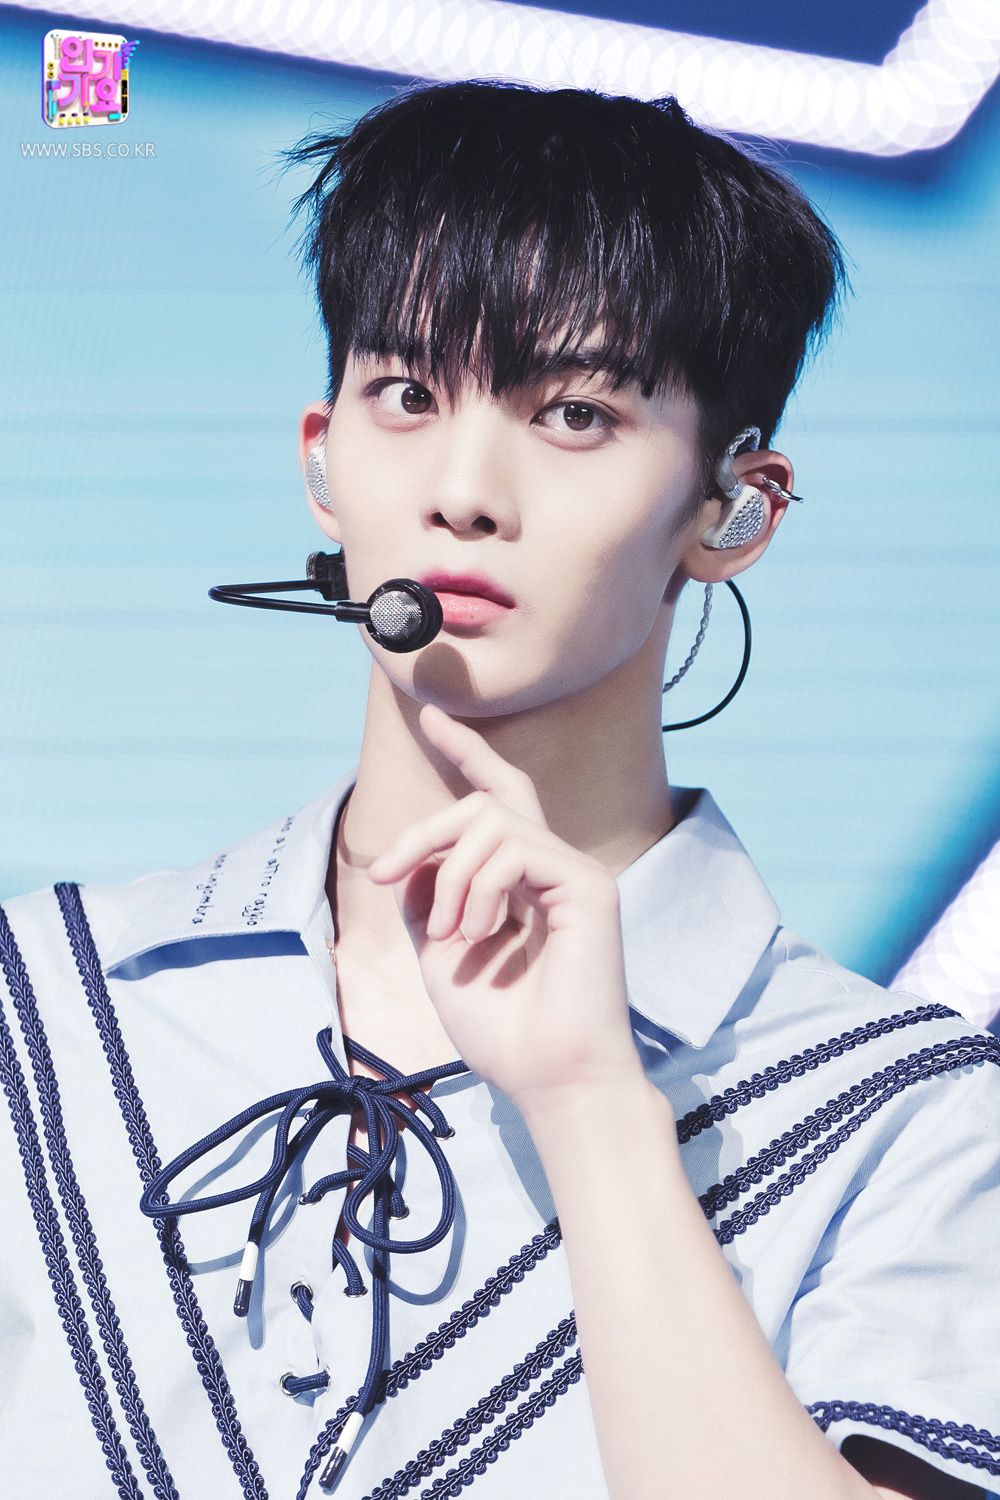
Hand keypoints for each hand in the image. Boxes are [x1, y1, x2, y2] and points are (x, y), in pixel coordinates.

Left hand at [367, 705, 642, 1110]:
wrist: (550, 1079)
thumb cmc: (503, 1029)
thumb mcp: (439, 953)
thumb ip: (426, 896)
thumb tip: (413, 855)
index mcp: (522, 882)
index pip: (499, 798)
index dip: (467, 752)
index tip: (432, 717)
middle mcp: (552, 868)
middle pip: (484, 802)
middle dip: (423, 831)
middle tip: (384, 876)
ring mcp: (574, 873)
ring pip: (493, 821)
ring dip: (448, 874)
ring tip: (448, 934)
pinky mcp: (589, 885)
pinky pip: (516, 848)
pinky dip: (480, 888)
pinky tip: (478, 934)